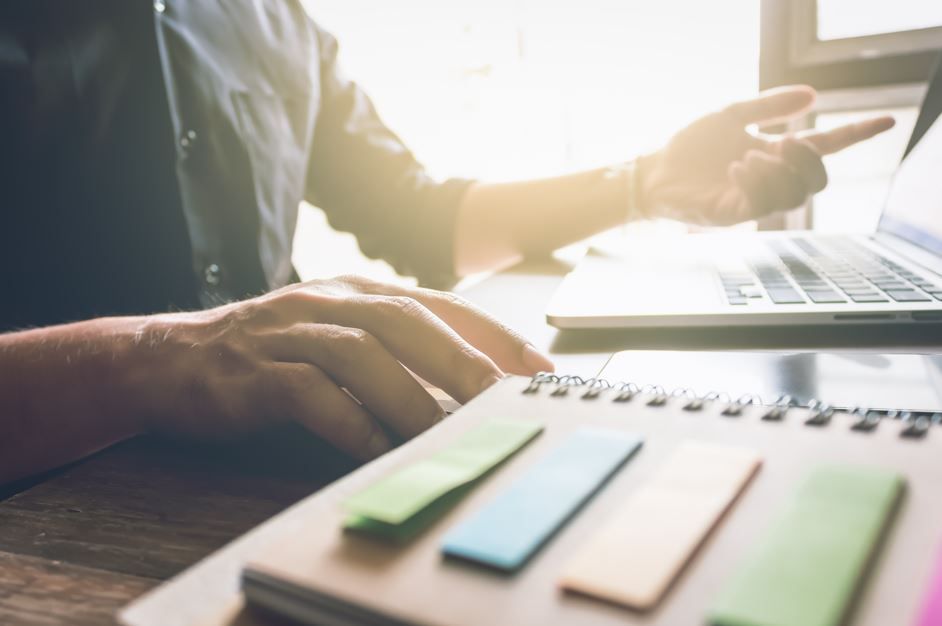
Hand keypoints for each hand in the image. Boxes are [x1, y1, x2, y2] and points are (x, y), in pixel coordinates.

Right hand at [132, 275, 553, 459]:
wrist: (169, 358)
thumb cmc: (268, 354)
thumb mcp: (333, 338)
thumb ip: (390, 356)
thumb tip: (462, 395)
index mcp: (355, 292)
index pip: (437, 304)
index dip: (490, 332)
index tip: (535, 367)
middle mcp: (327, 301)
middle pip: (407, 321)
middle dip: (463, 359)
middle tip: (504, 399)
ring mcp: (288, 332)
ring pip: (362, 354)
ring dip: (411, 396)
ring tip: (448, 433)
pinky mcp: (254, 371)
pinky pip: (309, 393)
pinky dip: (348, 421)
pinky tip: (375, 447)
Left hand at [639, 86, 894, 225]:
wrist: (653, 169)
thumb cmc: (689, 147)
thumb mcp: (731, 115)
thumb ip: (769, 106)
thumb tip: (813, 96)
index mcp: (774, 154)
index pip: (824, 147)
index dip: (855, 134)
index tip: (886, 119)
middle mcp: (769, 181)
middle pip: (816, 181)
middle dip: (808, 161)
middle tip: (783, 142)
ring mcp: (752, 201)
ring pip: (792, 196)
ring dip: (777, 171)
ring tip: (748, 157)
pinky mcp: (731, 216)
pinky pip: (761, 205)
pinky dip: (755, 182)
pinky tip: (737, 168)